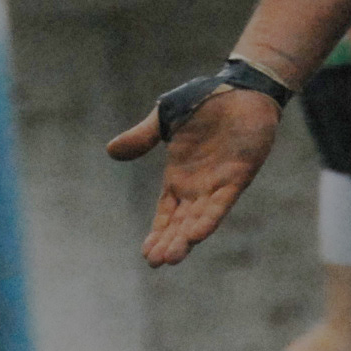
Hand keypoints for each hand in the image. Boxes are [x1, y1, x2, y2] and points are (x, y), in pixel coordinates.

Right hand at [108, 85, 282, 265]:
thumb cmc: (205, 102)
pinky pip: (221, 203)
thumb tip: (110, 151)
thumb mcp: (165, 120)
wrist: (239, 88)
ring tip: (172, 258)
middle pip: (181, 222)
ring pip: (200, 219)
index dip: (157, 232)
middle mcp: (199, 187)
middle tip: (156, 262)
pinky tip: (197, 235)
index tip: (147, 254)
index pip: (166, 213)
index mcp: (180, 177)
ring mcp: (218, 183)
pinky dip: (209, 218)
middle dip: (169, 242)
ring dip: (186, 238)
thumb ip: (142, 137)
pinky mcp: (237, 176)